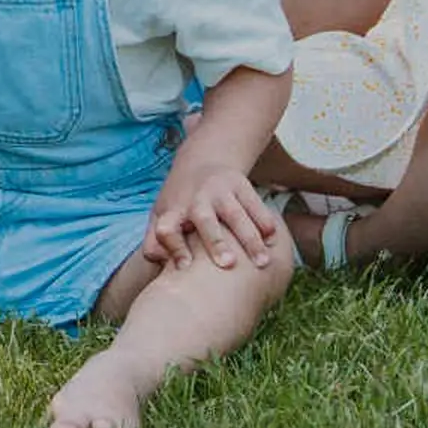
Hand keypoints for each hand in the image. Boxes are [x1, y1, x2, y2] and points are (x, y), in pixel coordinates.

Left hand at [146, 169, 286, 271]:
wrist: (201, 160)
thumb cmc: (180, 202)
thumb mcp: (161, 215)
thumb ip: (154, 242)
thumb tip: (157, 263)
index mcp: (173, 210)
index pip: (167, 228)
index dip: (174, 247)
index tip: (184, 267)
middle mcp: (196, 199)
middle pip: (205, 220)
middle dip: (216, 241)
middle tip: (228, 264)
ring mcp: (220, 190)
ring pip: (236, 214)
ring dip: (250, 238)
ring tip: (262, 262)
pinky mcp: (241, 184)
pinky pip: (255, 204)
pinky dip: (264, 221)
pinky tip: (274, 241)